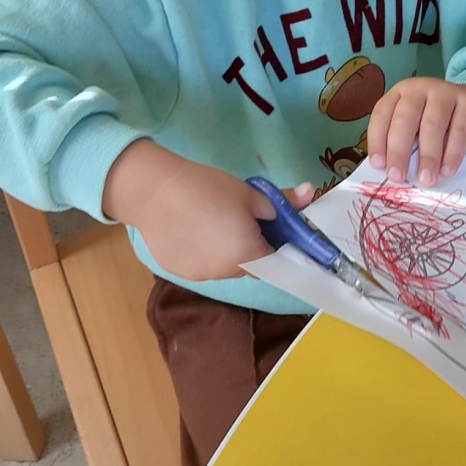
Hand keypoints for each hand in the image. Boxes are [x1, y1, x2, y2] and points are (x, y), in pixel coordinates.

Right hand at [102, 140, 313, 281]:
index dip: (276, 248)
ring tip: (211, 220)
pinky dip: (202, 252)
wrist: (155, 191)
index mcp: (249, 255)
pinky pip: (201, 265)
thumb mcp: (250, 193)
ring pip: (224, 267)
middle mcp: (226, 273)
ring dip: (225, 251)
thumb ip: (283, 202)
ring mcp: (201, 276)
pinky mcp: (179, 272)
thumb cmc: (208, 188)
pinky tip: (190, 230)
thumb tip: (311, 194)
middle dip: (250, 247)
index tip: (270, 231)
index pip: (275, 263)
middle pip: (249, 266)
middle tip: (239, 218)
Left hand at [366, 79, 465, 186]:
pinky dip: (453, 152)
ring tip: (426, 179)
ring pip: (432, 123)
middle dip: (399, 150)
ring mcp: (447, 92)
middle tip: (398, 176)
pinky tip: (448, 170)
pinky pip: (460, 129)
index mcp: (400, 93)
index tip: (379, 166)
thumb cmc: (436, 122)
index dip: (377, 140)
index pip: (382, 113)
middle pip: (405, 118)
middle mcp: (421, 88)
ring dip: (428, 155)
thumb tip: (392, 173)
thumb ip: (403, 143)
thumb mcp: (415, 126)